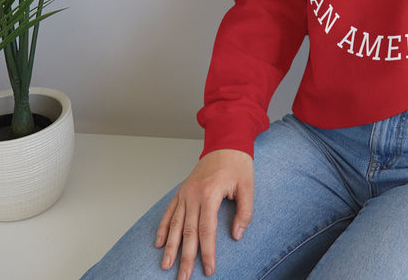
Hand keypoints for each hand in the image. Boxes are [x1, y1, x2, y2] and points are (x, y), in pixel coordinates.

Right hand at [156, 148, 253, 279]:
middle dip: (185, 257)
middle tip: (183, 278)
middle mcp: (194, 195)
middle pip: (188, 232)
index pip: (207, 230)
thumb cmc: (238, 163)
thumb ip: (244, 212)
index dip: (207, 252)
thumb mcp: (248, 187)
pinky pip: (169, 211)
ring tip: (166, 266)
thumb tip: (236, 235)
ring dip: (170, 247)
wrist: (226, 142)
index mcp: (210, 194)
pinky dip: (163, 228)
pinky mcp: (182, 191)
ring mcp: (185, 193)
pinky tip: (159, 243)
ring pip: (175, 224)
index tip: (208, 269)